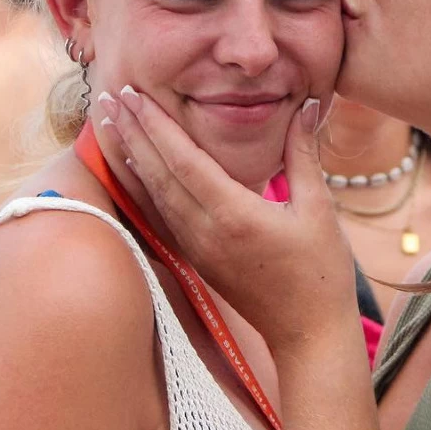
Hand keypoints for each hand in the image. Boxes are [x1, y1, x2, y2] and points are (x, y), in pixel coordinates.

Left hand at [102, 87, 358, 352]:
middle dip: (132, 132)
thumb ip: (304, 153)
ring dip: (132, 155)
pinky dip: (146, 184)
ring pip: (155, 194)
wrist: (308, 334)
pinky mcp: (198, 258)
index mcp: (235, 214)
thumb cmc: (321, 272)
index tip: (134, 95)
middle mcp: (207, 230)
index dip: (156, 125)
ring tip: (112, 123)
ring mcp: (198, 248)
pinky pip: (164, 213)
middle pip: (159, 173)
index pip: (184, 160)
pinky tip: (137, 166)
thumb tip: (310, 104)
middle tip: (110, 96)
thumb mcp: (318, 207)